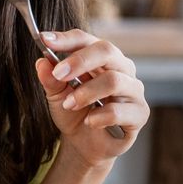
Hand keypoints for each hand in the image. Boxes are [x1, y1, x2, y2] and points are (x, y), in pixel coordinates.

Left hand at [35, 29, 148, 166]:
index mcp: (101, 58)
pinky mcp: (140, 113)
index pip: (86, 39)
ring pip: (114, 80)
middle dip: (80, 61)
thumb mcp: (56, 96)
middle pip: (107, 50)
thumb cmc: (74, 113)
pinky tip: (89, 122)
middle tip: (58, 74)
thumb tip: (42, 63)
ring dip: (87, 93)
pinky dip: (100, 117)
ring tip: (70, 105)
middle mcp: (121, 68)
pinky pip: (120, 110)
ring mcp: (133, 89)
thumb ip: (51, 80)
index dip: (66, 39)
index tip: (44, 40)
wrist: (84, 144)